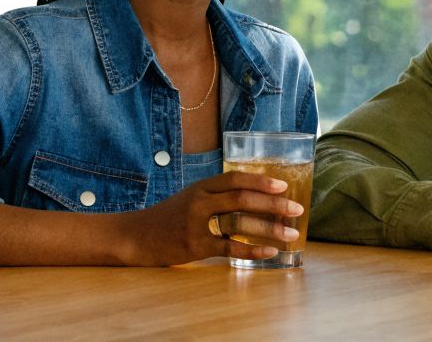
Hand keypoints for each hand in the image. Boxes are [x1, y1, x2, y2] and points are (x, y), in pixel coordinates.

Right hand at [117, 171, 303, 265]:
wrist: (135, 236)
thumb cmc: (169, 217)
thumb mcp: (191, 197)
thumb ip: (217, 196)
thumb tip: (256, 198)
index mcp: (202, 187)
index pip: (236, 178)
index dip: (261, 181)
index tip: (284, 186)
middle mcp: (200, 201)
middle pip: (243, 199)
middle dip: (274, 204)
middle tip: (297, 210)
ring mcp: (196, 224)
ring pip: (239, 222)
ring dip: (269, 228)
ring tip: (290, 234)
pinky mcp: (194, 246)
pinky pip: (229, 248)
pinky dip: (252, 250)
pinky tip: (269, 252)